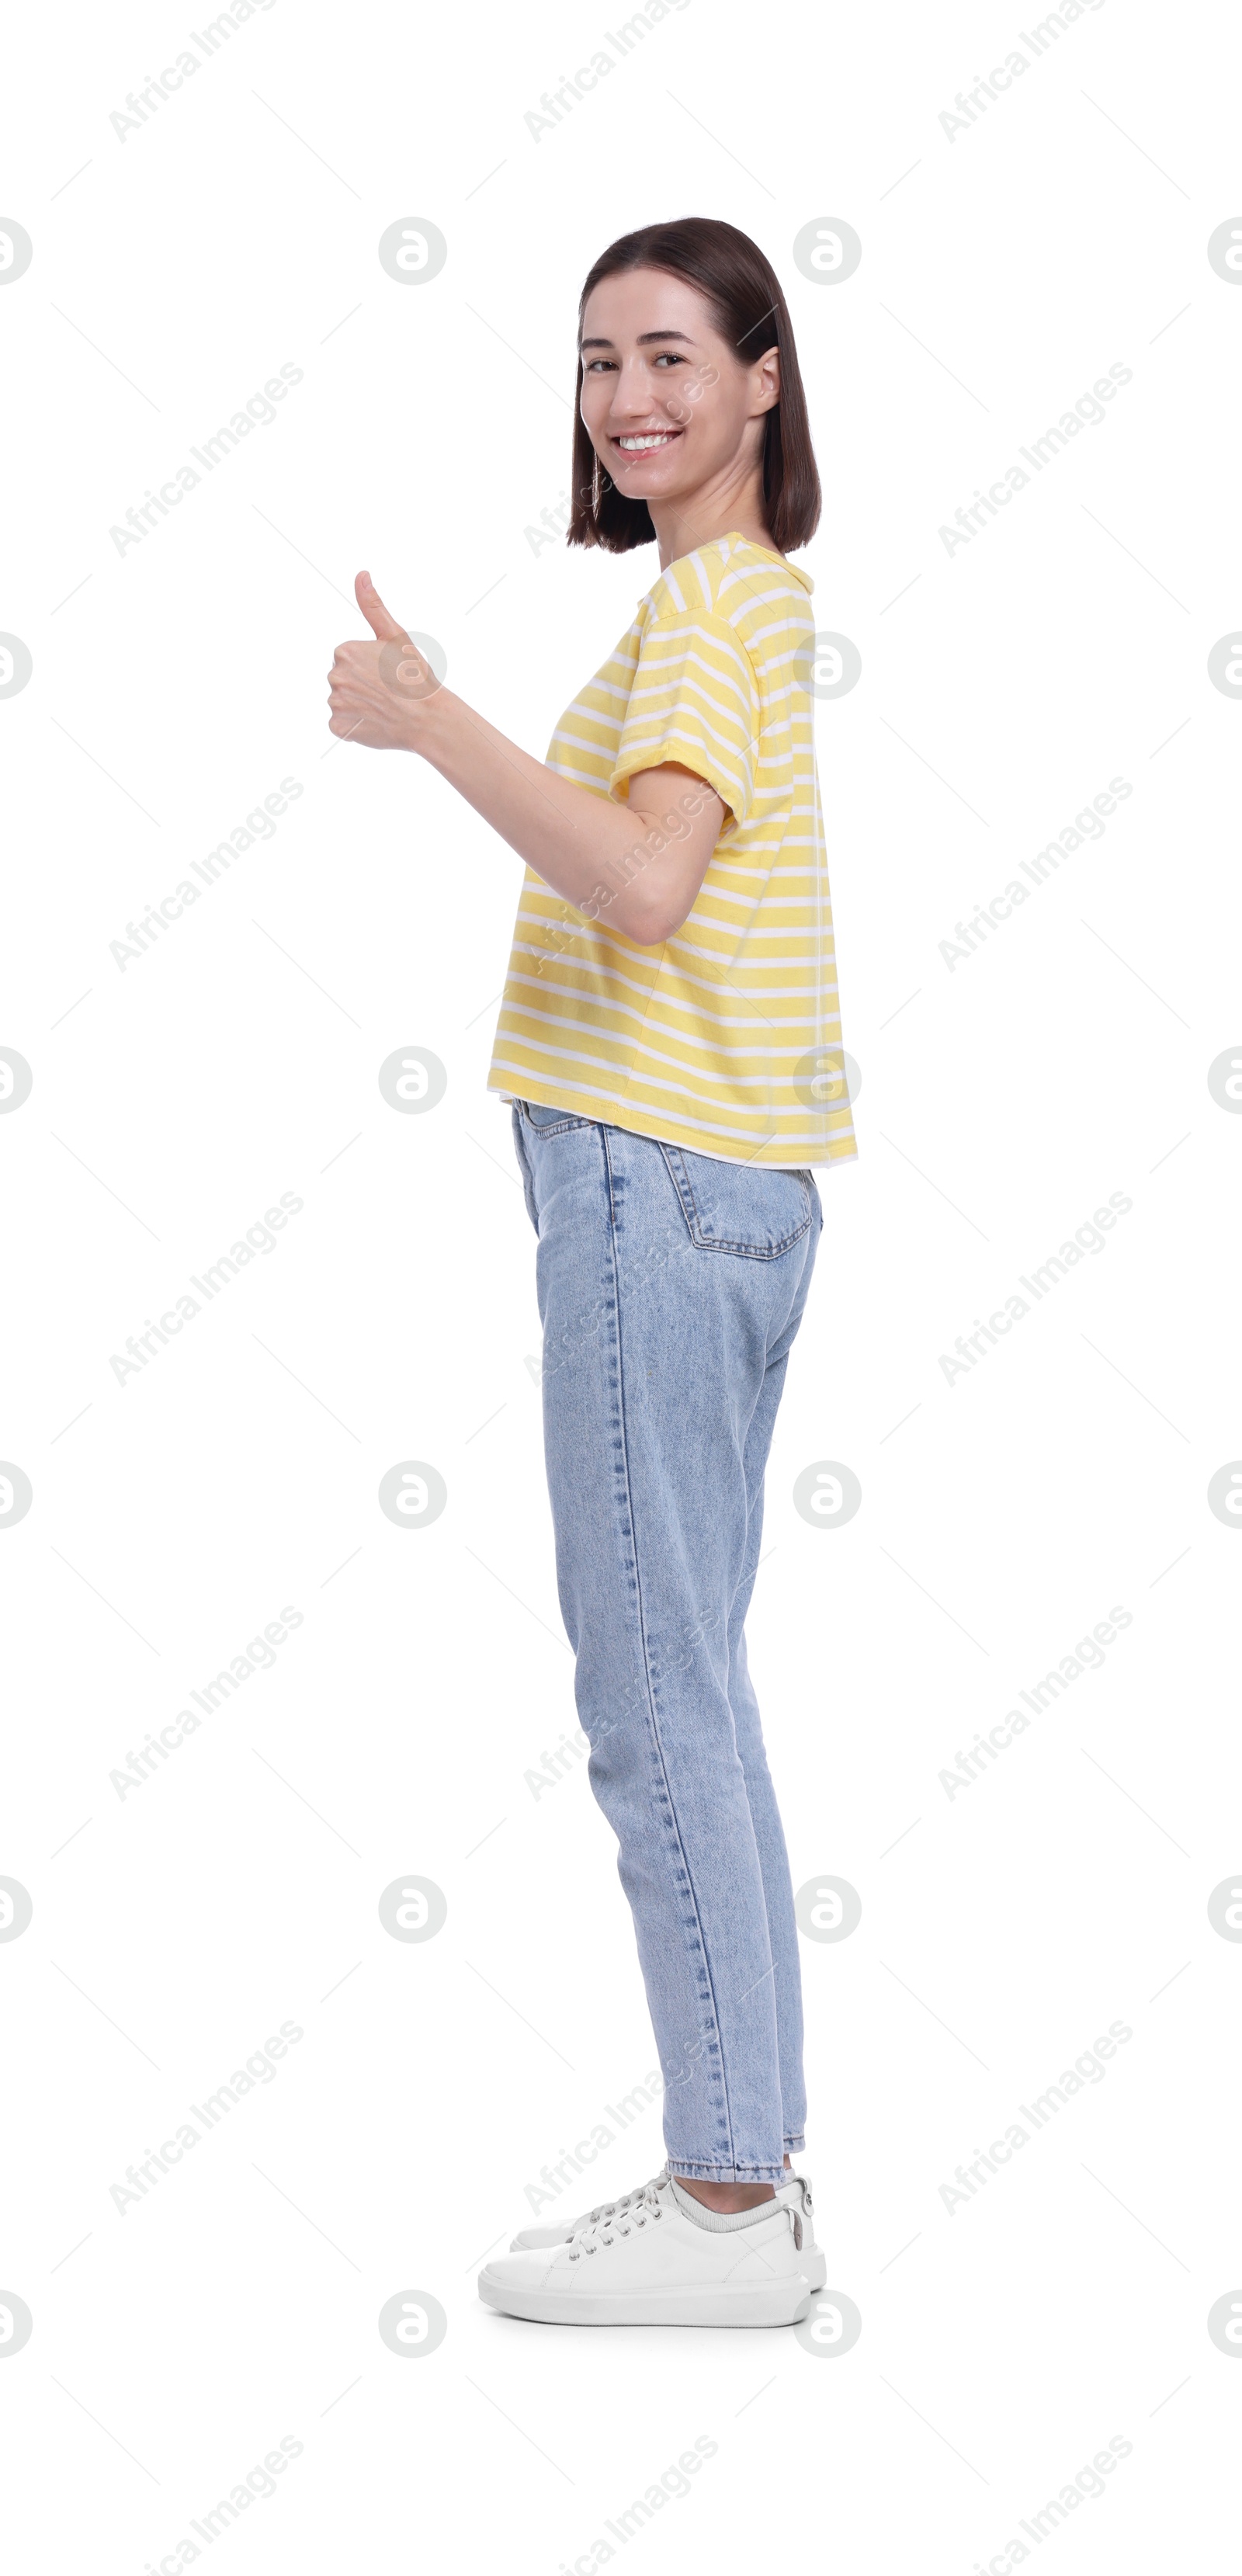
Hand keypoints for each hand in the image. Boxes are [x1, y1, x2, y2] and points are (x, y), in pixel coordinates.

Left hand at [327, 573, 438, 749]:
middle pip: (344, 680)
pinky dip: (356, 726)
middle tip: (388, 692)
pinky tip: (375, 722)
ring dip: (359, 706)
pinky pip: (342, 725)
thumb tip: (361, 575)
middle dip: (361, 686)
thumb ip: (373, 606)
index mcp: (344, 651)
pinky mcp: (338, 727)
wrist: (427, 718)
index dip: (369, 668)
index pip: (348, 661)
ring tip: (383, 708)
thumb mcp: (395, 636)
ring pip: (343, 702)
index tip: (388, 674)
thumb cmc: (415, 676)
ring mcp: (335, 703)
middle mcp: (334, 675)